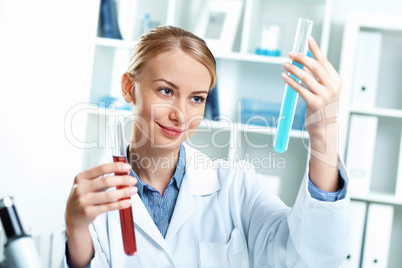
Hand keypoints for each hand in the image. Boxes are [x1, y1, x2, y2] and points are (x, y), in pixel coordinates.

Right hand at [65, 162, 136, 230]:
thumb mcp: (88, 184)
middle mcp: (80, 188)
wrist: (73, 216)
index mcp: (81, 178)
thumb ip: (103, 178)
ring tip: (133, 190)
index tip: (127, 167)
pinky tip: (128, 201)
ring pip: (108, 195)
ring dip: (124, 192)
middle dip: (123, 180)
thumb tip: (123, 172)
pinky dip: (121, 204)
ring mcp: (84, 201)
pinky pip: (108, 207)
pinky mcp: (89, 212)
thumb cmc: (83, 197)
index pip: (101, 169)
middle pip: (106, 181)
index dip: (116, 167)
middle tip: (133, 180)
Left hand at [281, 37, 340, 190]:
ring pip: (305, 76)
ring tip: (285, 64)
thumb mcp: (323, 90)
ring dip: (293, 68)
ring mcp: (324, 95)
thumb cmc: (322, 107)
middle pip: (315, 66)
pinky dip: (290, 81)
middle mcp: (332, 87)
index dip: (315, 49)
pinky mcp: (313, 103)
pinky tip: (284, 76)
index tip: (308, 39)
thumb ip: (316, 76)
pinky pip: (299, 88)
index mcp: (336, 81)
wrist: (324, 128)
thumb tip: (304, 61)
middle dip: (302, 57)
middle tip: (291, 53)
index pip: (324, 61)